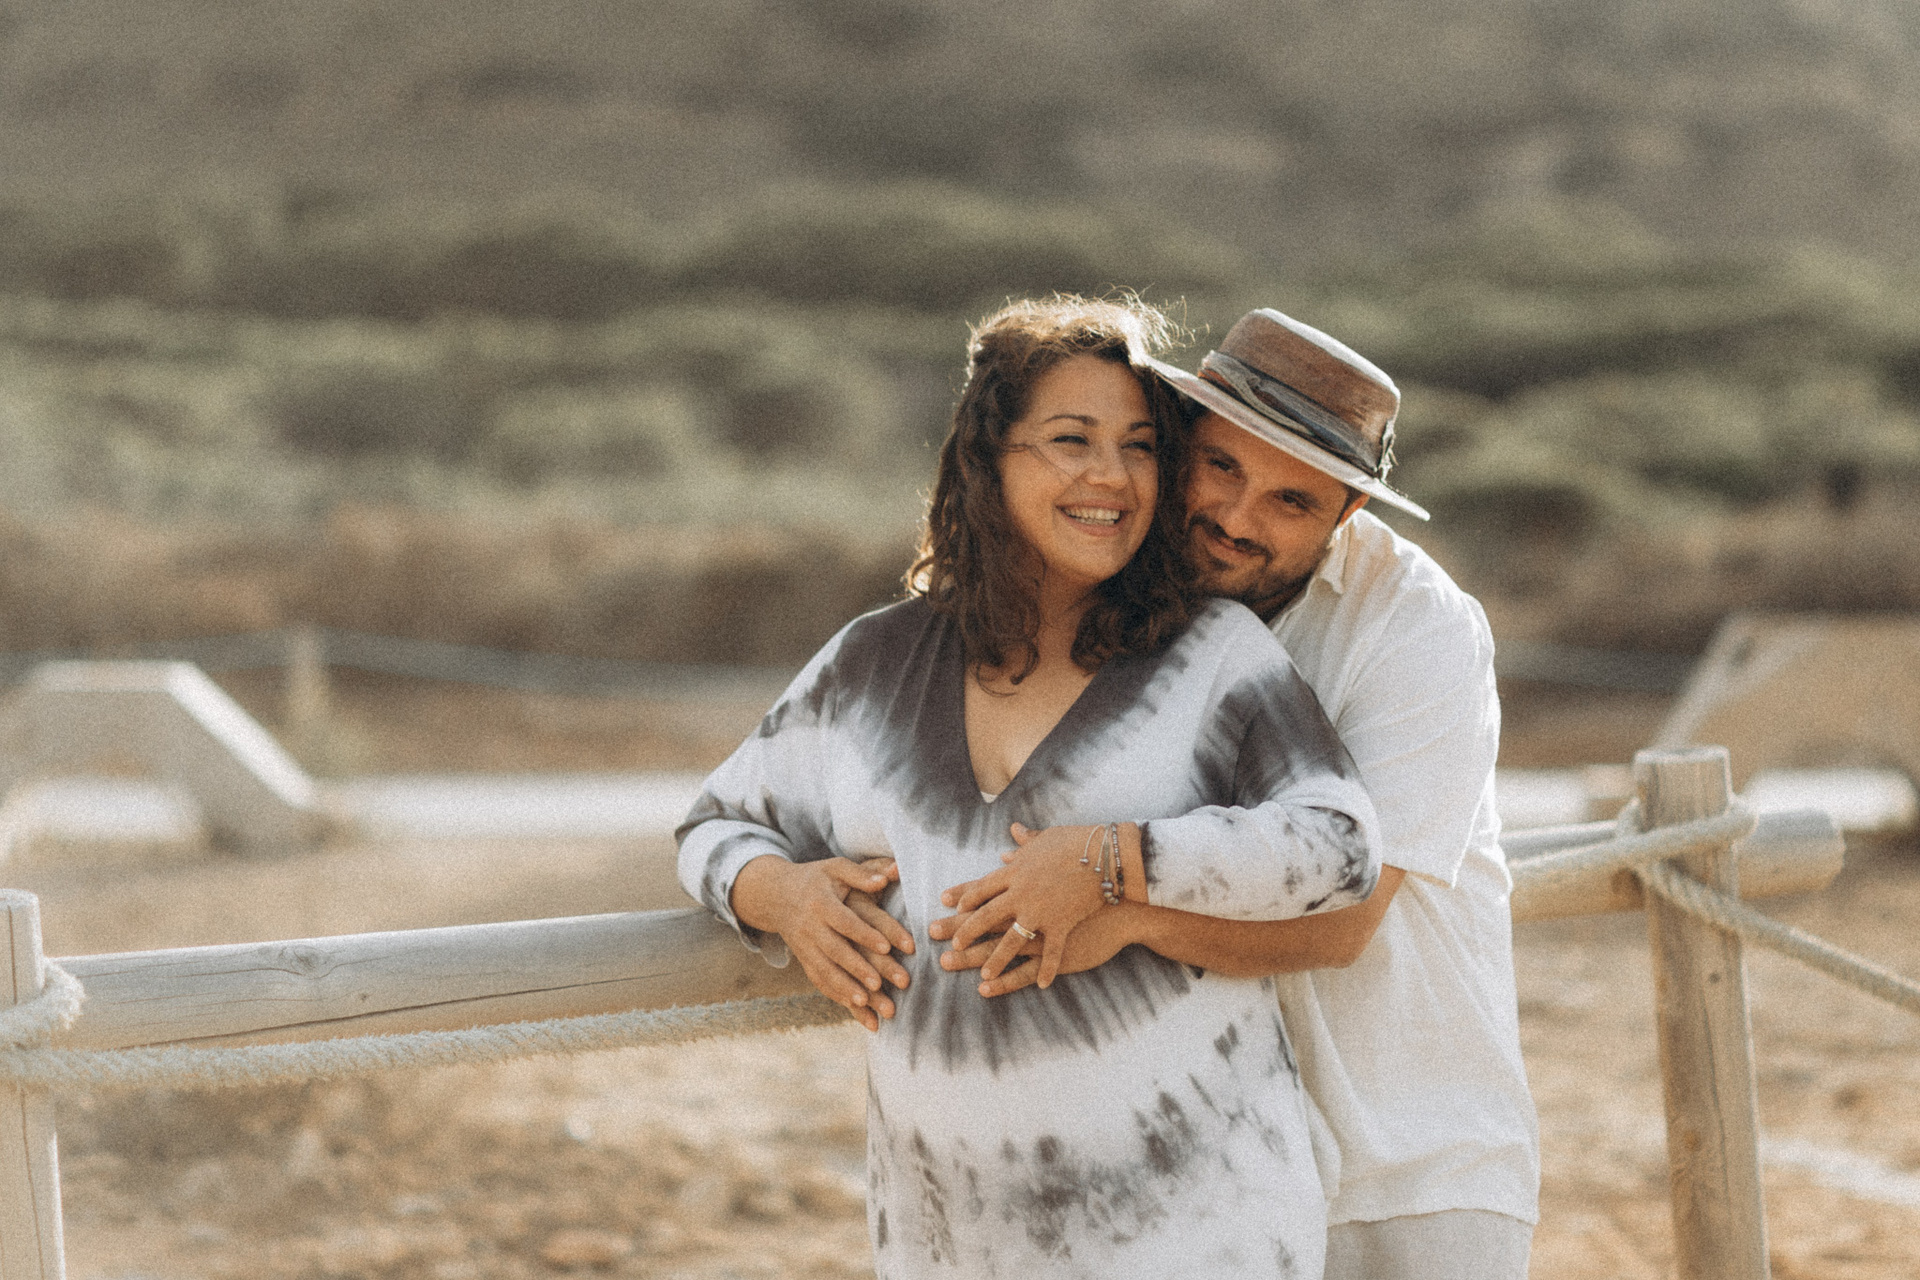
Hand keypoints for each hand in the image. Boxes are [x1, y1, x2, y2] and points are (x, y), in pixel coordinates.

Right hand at [731, 855, 907, 1031]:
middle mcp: (809, 927)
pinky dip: (835, 994)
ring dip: (844, 988)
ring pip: (824, 970)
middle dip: (857, 968)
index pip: (845, 921)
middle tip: (879, 984)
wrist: (776, 895)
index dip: (865, 934)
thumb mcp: (836, 868)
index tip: (887, 947)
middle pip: (835, 951)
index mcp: (821, 902)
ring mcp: (804, 946)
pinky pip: (818, 979)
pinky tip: (854, 1008)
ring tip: (866, 1003)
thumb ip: (862, 873)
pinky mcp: (803, 959)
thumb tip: (890, 875)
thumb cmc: (816, 879)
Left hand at [938, 823, 1112, 988]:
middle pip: (986, 915)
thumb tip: (1014, 831)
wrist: (1107, 855)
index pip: (983, 886)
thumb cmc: (1080, 842)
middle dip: (966, 932)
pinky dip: (1047, 970)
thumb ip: (1027, 841)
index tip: (950, 906)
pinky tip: (1042, 985)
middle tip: (950, 946)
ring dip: (996, 960)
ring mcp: (1040, 911)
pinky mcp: (1062, 925)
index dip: (965, 897)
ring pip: (1011, 940)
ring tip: (982, 977)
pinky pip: (1052, 953)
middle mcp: (1021, 892)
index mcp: (1016, 871)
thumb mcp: (1048, 838)